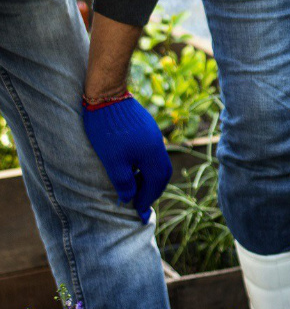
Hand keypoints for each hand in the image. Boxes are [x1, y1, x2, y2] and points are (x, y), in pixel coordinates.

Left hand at [81, 94, 172, 222]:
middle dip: (152, 191)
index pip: (155, 184)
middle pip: (162, 175)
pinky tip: (132, 167)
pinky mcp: (147, 129)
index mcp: (152, 156)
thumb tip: (128, 198)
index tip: (137, 212)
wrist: (108, 96)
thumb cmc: (108, 131)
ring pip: (158, 163)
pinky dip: (146, 166)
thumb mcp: (112, 161)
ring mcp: (154, 137)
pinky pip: (152, 154)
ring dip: (149, 178)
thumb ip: (123, 182)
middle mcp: (158, 147)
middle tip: (139, 202)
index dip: (146, 200)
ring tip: (134, 187)